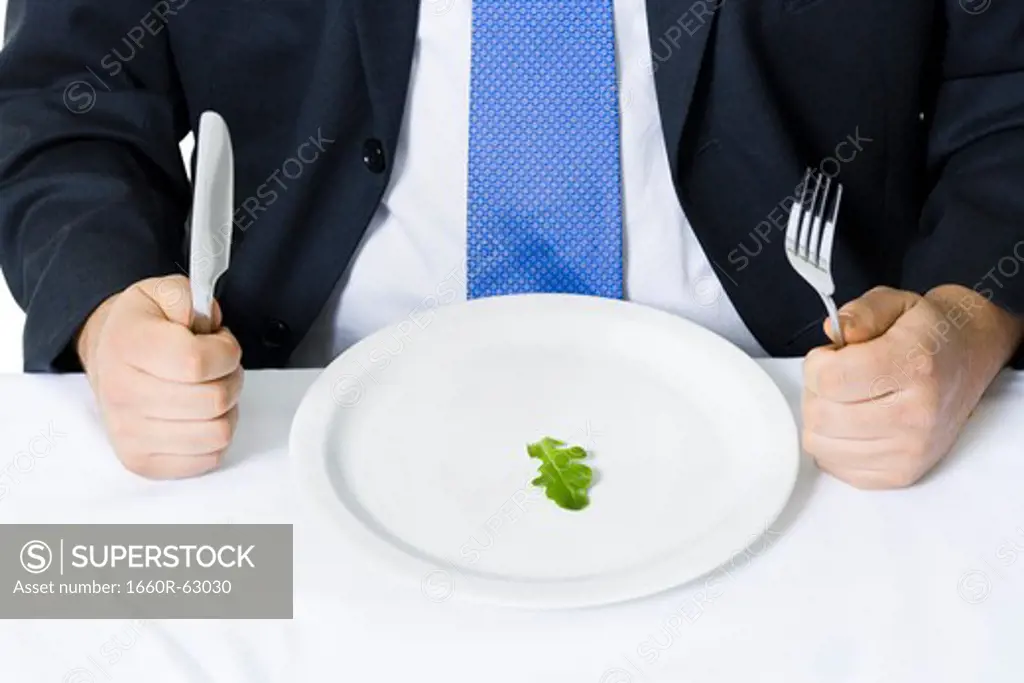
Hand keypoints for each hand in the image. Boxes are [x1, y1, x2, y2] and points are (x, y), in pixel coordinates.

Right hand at [77, 275, 242, 478]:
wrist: (109, 355)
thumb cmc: (143, 327)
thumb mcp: (163, 292)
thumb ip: (189, 295)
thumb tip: (205, 318)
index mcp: (127, 345)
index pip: (197, 363)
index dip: (225, 351)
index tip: (219, 343)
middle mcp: (122, 393)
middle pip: (214, 400)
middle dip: (230, 377)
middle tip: (217, 367)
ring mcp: (129, 433)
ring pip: (218, 432)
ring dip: (226, 409)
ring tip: (208, 389)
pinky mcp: (142, 461)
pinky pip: (208, 457)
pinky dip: (214, 435)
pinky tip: (198, 415)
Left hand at [802, 285, 1022, 488]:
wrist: (967, 360)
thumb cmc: (926, 334)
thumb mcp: (895, 302)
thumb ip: (860, 312)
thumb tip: (835, 333)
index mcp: (913, 366)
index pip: (830, 379)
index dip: (816, 363)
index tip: (830, 356)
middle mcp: (916, 414)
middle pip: (821, 416)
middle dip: (816, 391)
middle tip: (837, 377)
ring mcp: (910, 450)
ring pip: (820, 444)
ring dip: (821, 419)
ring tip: (846, 399)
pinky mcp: (902, 473)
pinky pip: (835, 465)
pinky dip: (833, 443)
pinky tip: (853, 422)